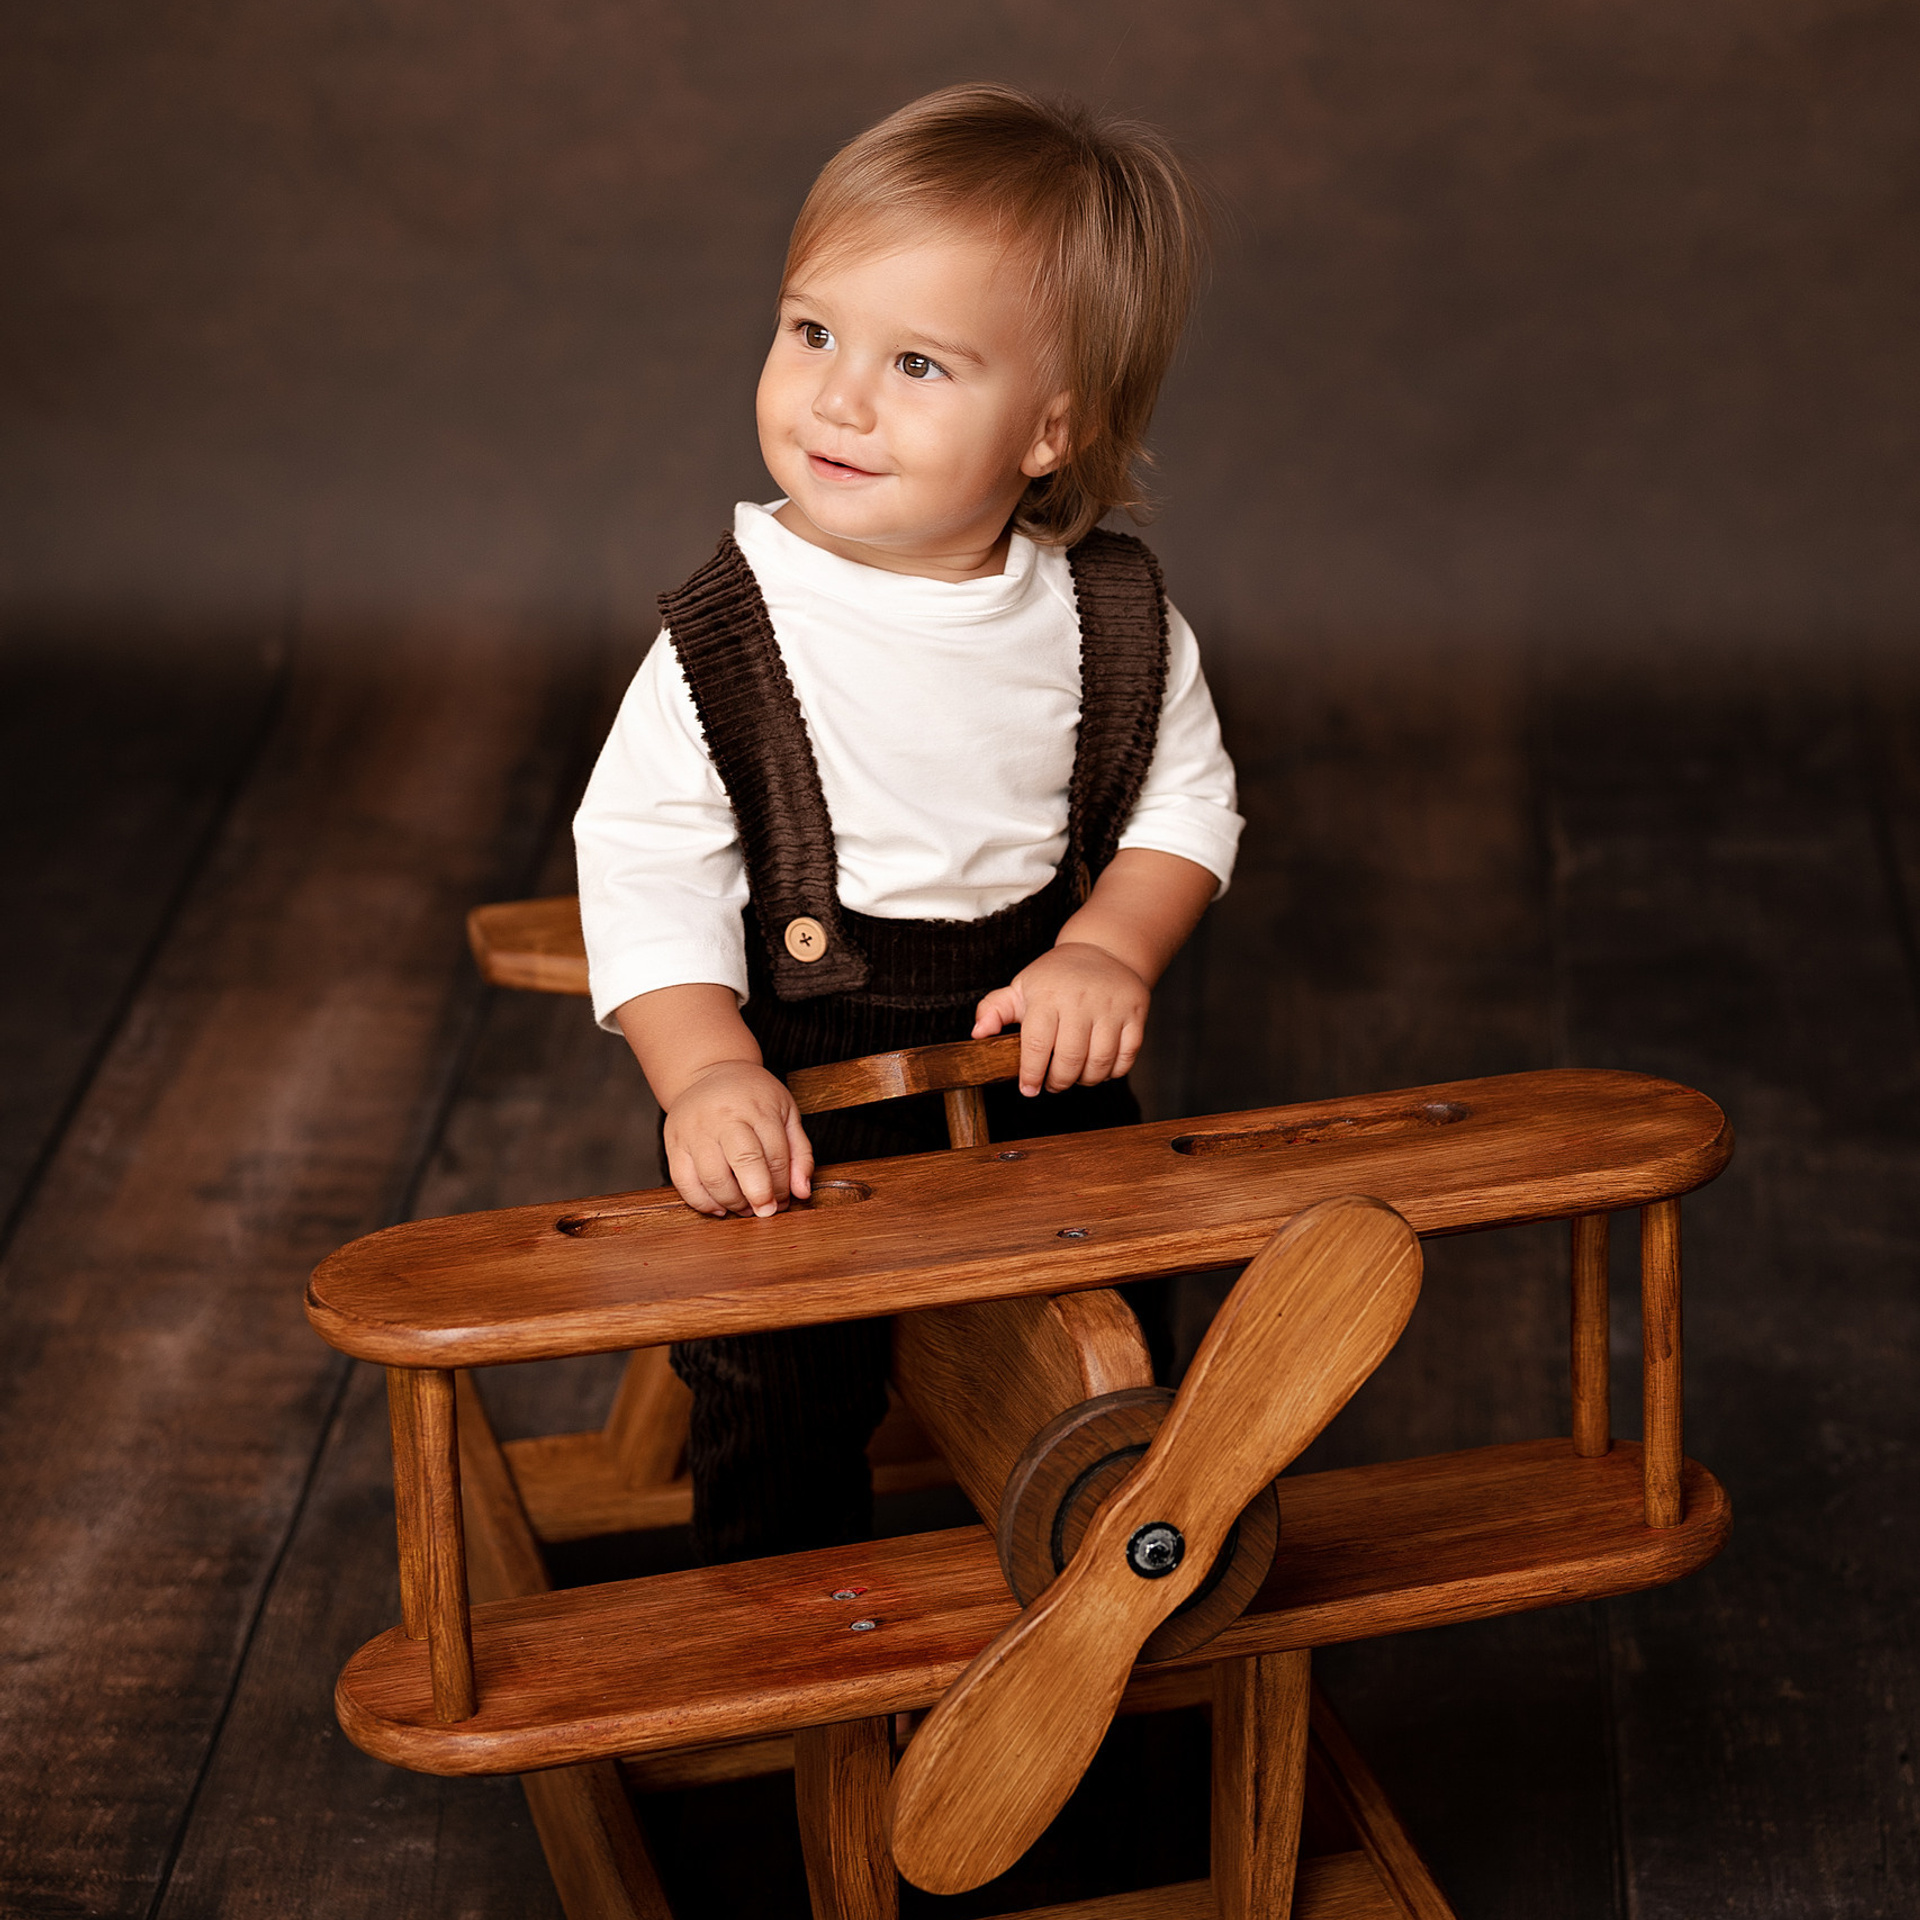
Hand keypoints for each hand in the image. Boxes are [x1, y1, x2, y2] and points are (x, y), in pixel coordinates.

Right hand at [662, 1060, 813, 1217]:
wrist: (709, 1072)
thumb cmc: (753, 1097)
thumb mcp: (786, 1113)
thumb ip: (800, 1153)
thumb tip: (802, 1192)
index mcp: (757, 1108)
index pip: (775, 1155)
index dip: (782, 1185)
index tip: (784, 1200)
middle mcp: (724, 1117)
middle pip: (744, 1163)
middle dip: (759, 1195)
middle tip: (766, 1211)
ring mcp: (695, 1130)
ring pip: (712, 1178)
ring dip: (732, 1203)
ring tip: (744, 1207)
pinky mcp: (673, 1142)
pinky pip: (684, 1182)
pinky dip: (702, 1202)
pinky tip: (719, 1206)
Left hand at [972, 941, 1148, 1095]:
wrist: (1104, 950)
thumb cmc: (1056, 977)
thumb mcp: (1022, 987)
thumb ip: (994, 1009)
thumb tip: (977, 1034)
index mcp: (1048, 995)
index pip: (1037, 1045)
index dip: (1031, 1074)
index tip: (1028, 1089)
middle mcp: (1080, 999)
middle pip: (1069, 1059)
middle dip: (1058, 1082)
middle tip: (1053, 1084)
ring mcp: (1111, 1006)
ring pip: (1100, 1062)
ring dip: (1085, 1080)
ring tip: (1075, 1077)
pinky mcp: (1135, 1013)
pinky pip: (1126, 1057)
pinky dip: (1112, 1072)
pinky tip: (1099, 1068)